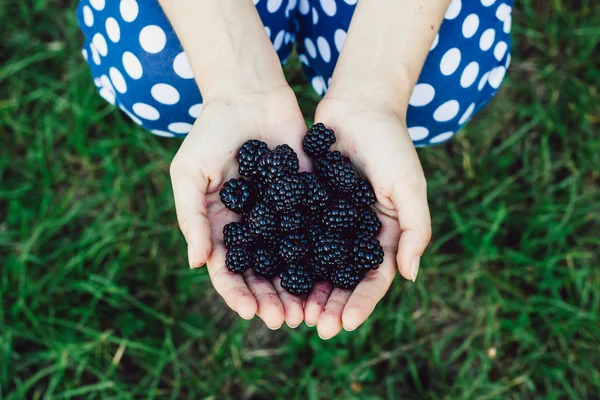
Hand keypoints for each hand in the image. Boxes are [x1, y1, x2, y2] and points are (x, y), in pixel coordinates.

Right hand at [170, 88, 310, 328]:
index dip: (237, 292)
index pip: (227, 270)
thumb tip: (196, 263)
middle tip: (286, 320)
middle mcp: (253, 228)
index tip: (250, 311)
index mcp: (221, 227)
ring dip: (298, 288)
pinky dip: (323, 256)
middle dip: (272, 298)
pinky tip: (333, 276)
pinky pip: (315, 233)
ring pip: (291, 261)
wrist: (249, 96)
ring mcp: (281, 217)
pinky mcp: (307, 201)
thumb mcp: (189, 173)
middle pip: (262, 273)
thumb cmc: (210, 133)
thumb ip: (190, 217)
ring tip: (309, 310)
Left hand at [304, 96, 431, 338]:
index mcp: (384, 234)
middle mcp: (354, 234)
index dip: (361, 302)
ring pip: (315, 264)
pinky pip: (292, 235)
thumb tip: (409, 276)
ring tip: (290, 311)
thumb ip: (415, 231)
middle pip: (342, 278)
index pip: (373, 278)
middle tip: (313, 326)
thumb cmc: (391, 145)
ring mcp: (328, 221)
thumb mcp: (411, 187)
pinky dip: (283, 256)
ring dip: (305, 290)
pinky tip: (270, 275)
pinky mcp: (304, 205)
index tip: (344, 323)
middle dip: (329, 304)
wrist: (359, 106)